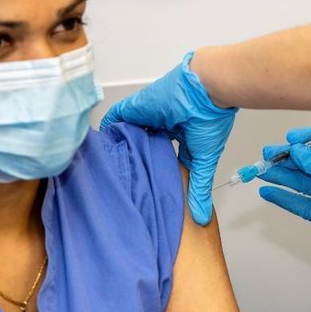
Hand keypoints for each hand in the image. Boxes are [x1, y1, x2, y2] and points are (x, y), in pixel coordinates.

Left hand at [101, 51, 235, 225]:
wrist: (206, 92)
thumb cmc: (209, 124)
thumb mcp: (203, 163)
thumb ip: (198, 190)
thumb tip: (202, 219)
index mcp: (182, 136)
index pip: (163, 156)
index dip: (155, 169)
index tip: (144, 187)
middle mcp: (163, 126)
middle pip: (143, 145)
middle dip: (134, 159)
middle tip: (122, 179)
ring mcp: (148, 117)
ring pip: (129, 133)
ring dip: (120, 145)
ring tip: (108, 165)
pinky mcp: (136, 109)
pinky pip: (117, 118)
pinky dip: (109, 128)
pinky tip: (100, 143)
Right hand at [259, 126, 310, 281]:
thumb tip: (301, 152)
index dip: (309, 138)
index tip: (291, 139)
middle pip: (310, 161)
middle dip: (289, 157)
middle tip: (269, 154)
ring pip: (301, 181)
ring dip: (282, 175)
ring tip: (262, 170)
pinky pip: (299, 203)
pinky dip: (283, 198)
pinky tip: (269, 192)